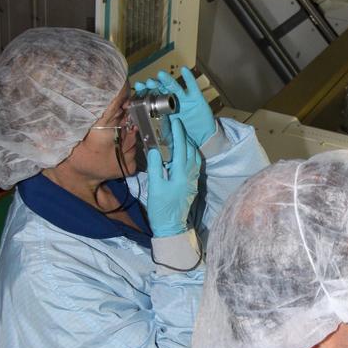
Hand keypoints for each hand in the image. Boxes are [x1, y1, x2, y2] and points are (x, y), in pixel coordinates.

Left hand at [135, 66, 216, 148]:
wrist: (203, 138)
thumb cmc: (186, 136)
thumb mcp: (170, 136)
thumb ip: (161, 132)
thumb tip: (146, 134)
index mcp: (164, 108)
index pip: (152, 97)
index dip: (145, 91)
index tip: (138, 86)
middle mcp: (173, 101)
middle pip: (162, 89)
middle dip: (154, 85)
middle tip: (148, 82)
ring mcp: (185, 99)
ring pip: (174, 87)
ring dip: (167, 81)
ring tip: (161, 75)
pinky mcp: (196, 98)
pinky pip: (192, 87)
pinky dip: (189, 78)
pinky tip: (184, 70)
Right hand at [144, 116, 200, 237]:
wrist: (171, 226)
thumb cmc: (161, 208)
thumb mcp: (155, 187)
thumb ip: (155, 167)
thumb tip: (154, 149)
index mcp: (180, 174)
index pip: (181, 148)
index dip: (178, 133)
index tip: (175, 121)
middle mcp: (190, 175)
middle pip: (190, 150)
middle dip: (184, 136)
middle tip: (176, 126)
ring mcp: (192, 180)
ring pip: (194, 157)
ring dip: (188, 145)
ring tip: (179, 137)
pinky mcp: (192, 185)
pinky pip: (194, 164)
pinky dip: (190, 154)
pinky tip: (184, 154)